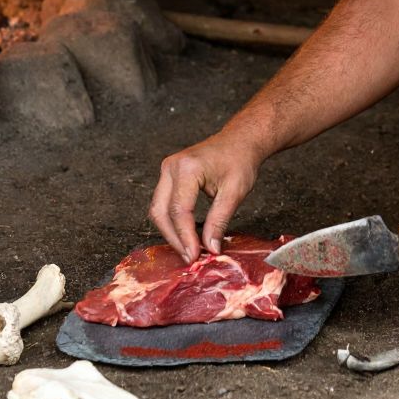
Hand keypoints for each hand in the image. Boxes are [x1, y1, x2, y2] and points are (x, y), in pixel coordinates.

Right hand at [149, 134, 261, 261]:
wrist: (240, 141)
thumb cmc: (239, 160)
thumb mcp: (234, 193)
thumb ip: (219, 221)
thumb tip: (210, 248)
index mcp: (187, 168)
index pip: (179, 210)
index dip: (185, 237)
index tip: (195, 256)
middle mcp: (171, 167)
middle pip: (160, 211)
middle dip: (174, 238)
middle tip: (189, 257)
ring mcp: (167, 170)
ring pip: (158, 209)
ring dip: (171, 232)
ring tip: (189, 249)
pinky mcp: (169, 176)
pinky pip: (163, 203)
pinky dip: (172, 222)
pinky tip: (186, 235)